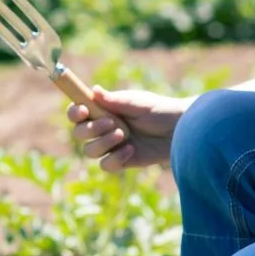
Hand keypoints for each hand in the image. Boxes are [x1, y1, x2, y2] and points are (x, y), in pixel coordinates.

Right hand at [68, 87, 189, 171]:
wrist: (180, 131)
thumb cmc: (160, 111)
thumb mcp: (137, 103)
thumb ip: (115, 100)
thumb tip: (94, 90)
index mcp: (103, 109)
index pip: (77, 112)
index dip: (75, 112)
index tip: (85, 110)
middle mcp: (103, 128)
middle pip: (79, 133)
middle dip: (92, 129)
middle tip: (113, 123)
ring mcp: (110, 145)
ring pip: (89, 151)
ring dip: (103, 143)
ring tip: (124, 135)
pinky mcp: (120, 160)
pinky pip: (105, 165)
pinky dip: (115, 158)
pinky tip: (131, 150)